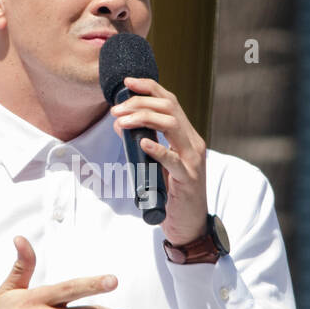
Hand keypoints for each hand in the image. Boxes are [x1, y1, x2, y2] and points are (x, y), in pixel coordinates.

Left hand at [111, 76, 208, 245]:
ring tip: (121, 121)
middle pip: (170, 108)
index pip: (171, 102)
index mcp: (187, 137)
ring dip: (143, 118)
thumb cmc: (172, 195)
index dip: (150, 88)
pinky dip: (157, 149)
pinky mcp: (188, 180)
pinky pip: (173, 160)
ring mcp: (193, 161)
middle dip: (140, 103)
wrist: (190, 226)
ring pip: (172, 125)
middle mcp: (193, 143)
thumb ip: (143, 144)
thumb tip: (120, 124)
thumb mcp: (156, 164)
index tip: (128, 82)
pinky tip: (142, 143)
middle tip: (115, 110)